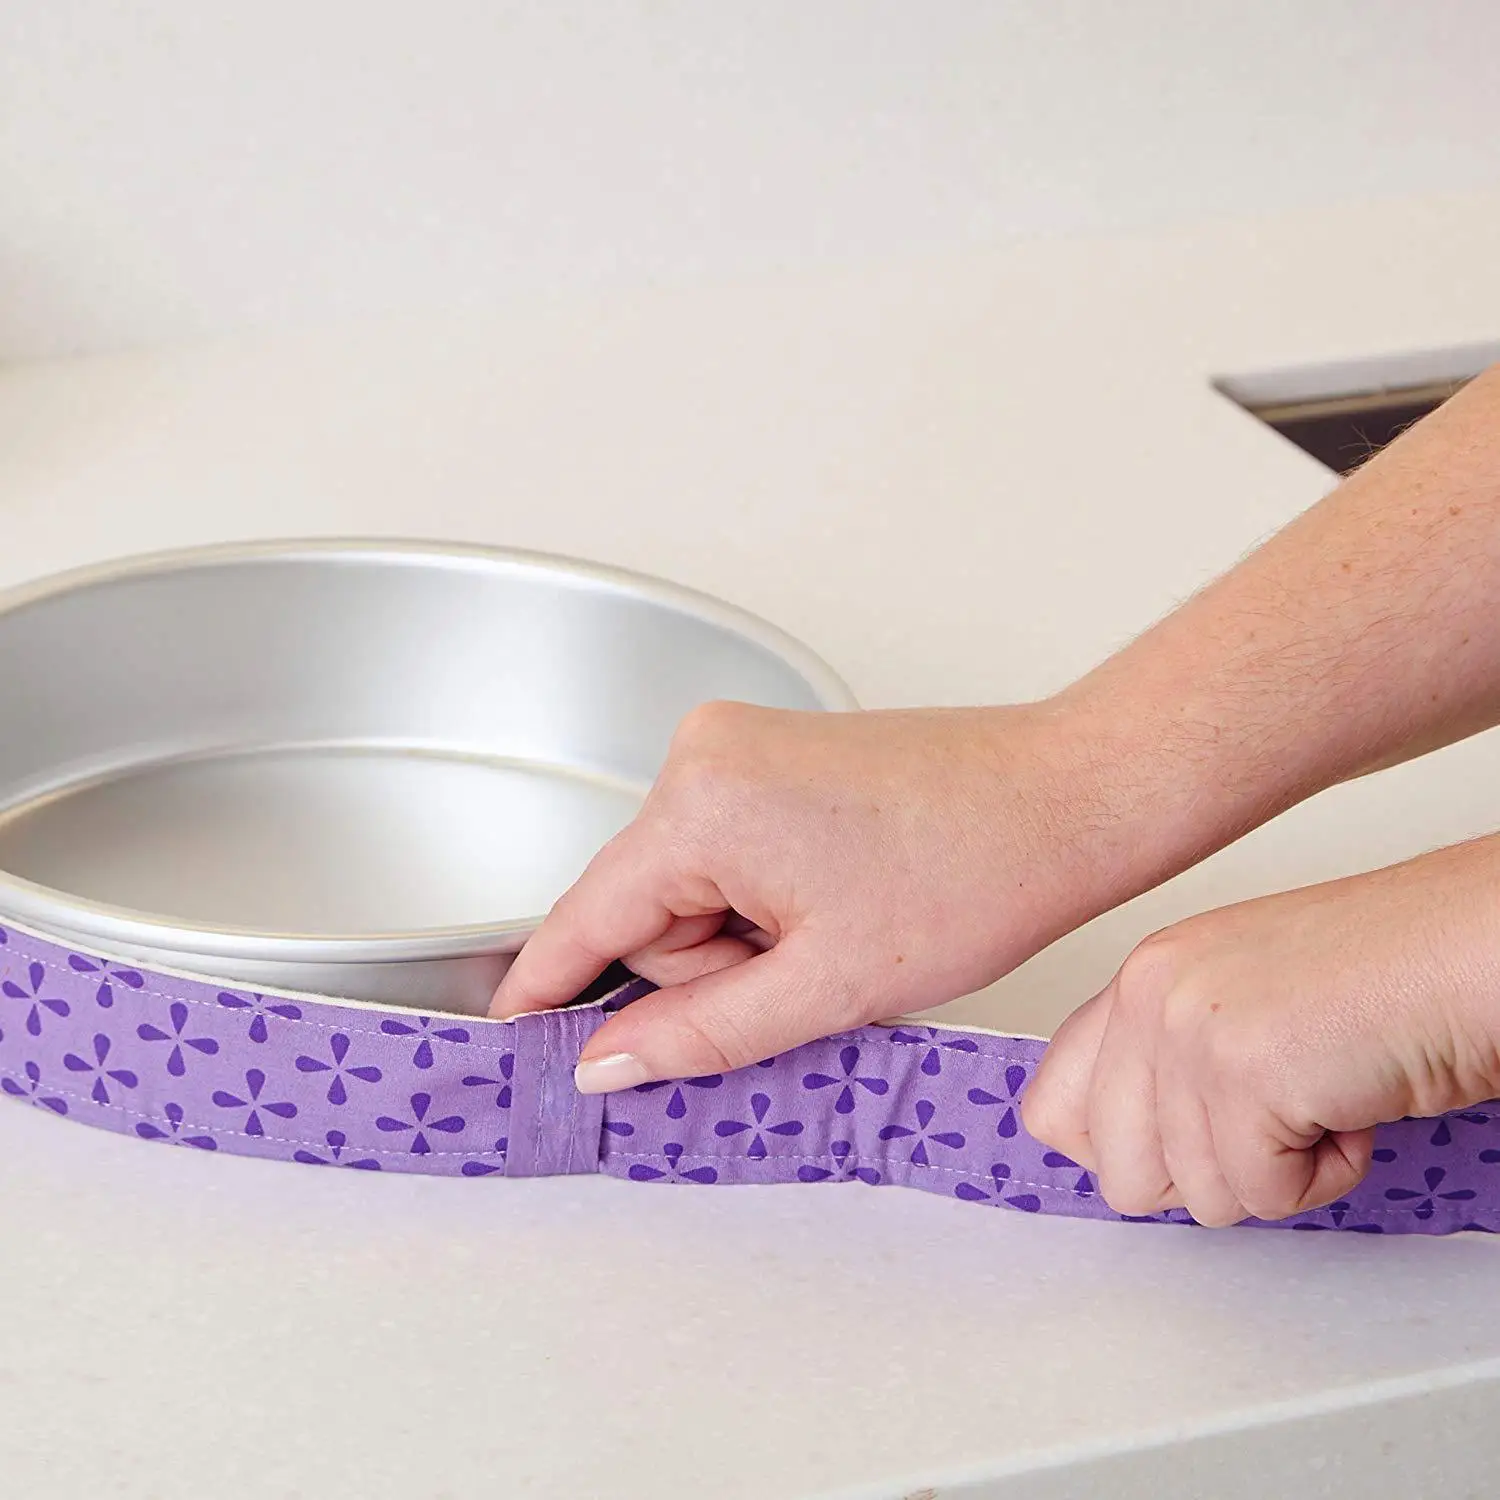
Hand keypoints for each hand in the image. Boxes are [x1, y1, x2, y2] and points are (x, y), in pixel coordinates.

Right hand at [491, 699, 1135, 1091]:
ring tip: (841, 929)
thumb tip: (608, 1060)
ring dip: (748, 935)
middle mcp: (702, 753)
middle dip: (712, 967)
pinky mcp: (771, 753)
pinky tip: (837, 900)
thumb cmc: (974, 869)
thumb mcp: (826, 984)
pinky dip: (764, 897)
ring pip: (690, 887)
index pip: (586, 915)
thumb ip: (698, 1033)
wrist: (1064, 797)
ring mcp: (738, 745)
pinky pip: (725, 851)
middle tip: (808, 974)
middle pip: (646, 910)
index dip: (547, 988)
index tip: (509, 1036)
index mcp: (702, 803)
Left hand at [1022, 836, 1499, 1225]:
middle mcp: (1149, 994)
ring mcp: (1190, 1030)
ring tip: (1322, 1096)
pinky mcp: (1244, 1073)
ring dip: (1277, 1171)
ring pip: (1196, 1196)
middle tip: (1272, 1121)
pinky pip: (1263, 1196)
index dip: (1119, 1153)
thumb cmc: (1383, 975)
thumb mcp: (1236, 1003)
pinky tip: (1350, 1107)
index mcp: (1141, 976)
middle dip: (1208, 1174)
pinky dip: (1324, 1177)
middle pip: (1118, 1173)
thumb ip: (1163, 1062)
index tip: (1181, 1147)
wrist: (1469, 946)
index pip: (1051, 1107)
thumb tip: (1119, 1155)